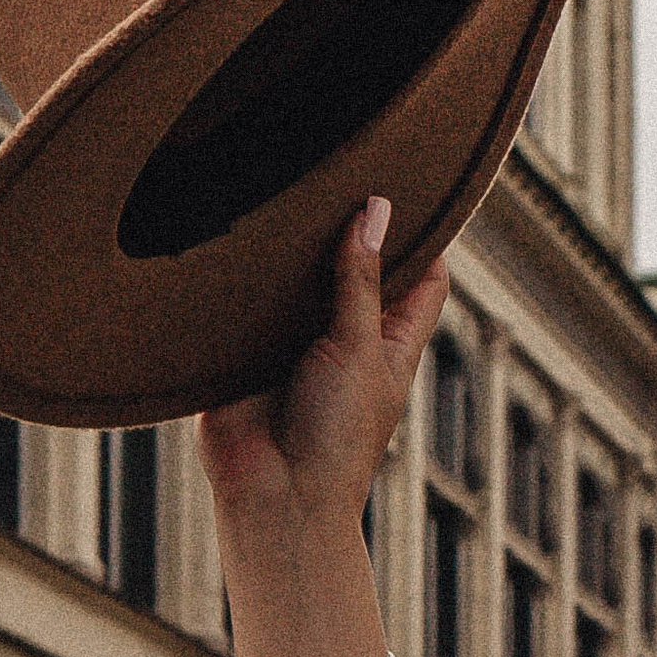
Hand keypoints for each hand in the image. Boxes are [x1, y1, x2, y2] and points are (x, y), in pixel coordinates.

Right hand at [199, 198, 447, 656]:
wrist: (272, 495)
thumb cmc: (337, 435)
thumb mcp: (359, 348)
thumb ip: (361, 279)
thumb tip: (375, 209)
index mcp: (391, 339)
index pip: (421, 275)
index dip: (422, 233)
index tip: (417, 179)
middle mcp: (345, 335)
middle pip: (356, 267)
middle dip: (348, 226)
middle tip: (339, 161)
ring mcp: (293, 342)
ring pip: (297, 278)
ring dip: (290, 246)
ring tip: (284, 179)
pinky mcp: (245, 350)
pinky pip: (245, 303)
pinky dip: (242, 274)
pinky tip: (234, 225)